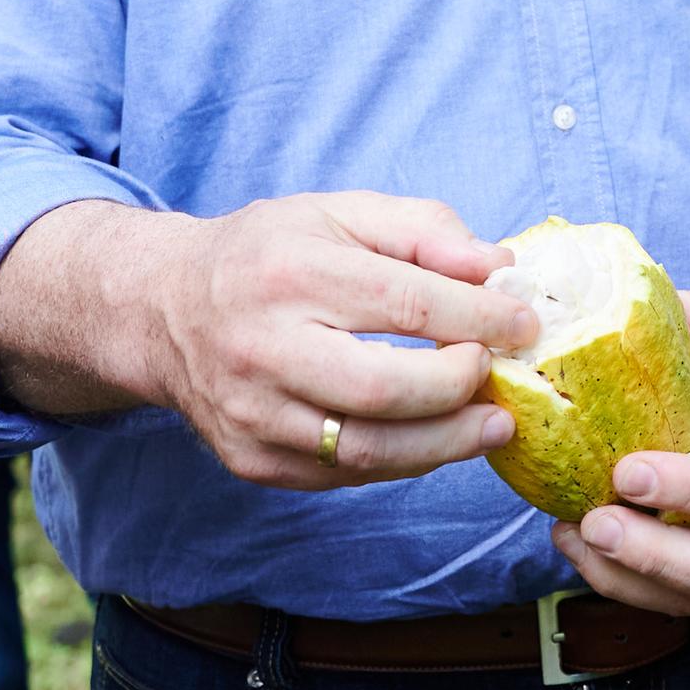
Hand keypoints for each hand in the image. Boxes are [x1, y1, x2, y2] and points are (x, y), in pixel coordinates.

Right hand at [140, 193, 536, 488]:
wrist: (164, 308)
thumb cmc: (268, 254)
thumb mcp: (339, 213)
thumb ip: (422, 230)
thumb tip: (496, 266)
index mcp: (289, 271)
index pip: (405, 302)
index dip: (480, 316)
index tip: (525, 323)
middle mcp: (262, 347)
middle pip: (384, 389)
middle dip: (460, 387)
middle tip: (501, 375)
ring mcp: (251, 413)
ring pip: (366, 450)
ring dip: (445, 443)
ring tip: (494, 424)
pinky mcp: (250, 459)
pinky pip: (342, 475)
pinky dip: (401, 461)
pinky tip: (436, 438)